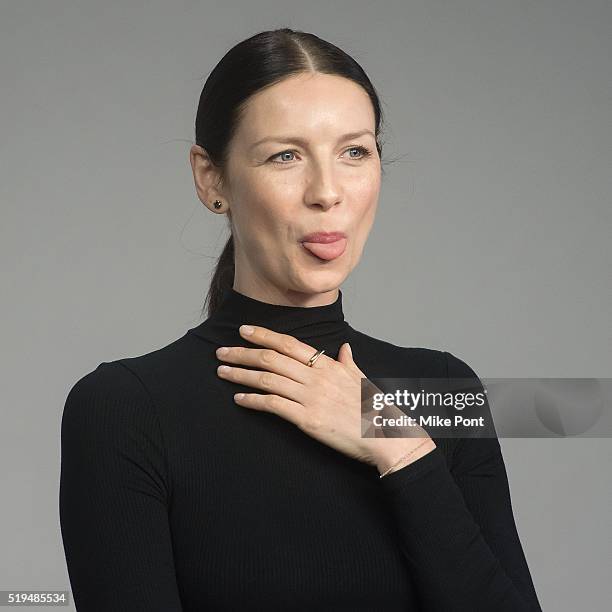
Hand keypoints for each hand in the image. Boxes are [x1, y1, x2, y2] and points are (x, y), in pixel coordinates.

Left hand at [215, 324, 434, 473]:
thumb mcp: (361, 379)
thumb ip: (348, 362)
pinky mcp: (307, 420)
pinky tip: (239, 399)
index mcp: (327, 365)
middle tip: (222, 352)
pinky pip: (273, 405)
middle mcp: (316, 377)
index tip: (244, 330)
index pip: (288, 344)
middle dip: (243, 353)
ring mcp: (310, 398)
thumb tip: (345, 348)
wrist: (385, 436)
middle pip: (272, 358)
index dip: (263, 335)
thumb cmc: (373, 407)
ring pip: (268, 379)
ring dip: (241, 374)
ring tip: (223, 372)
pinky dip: (253, 400)